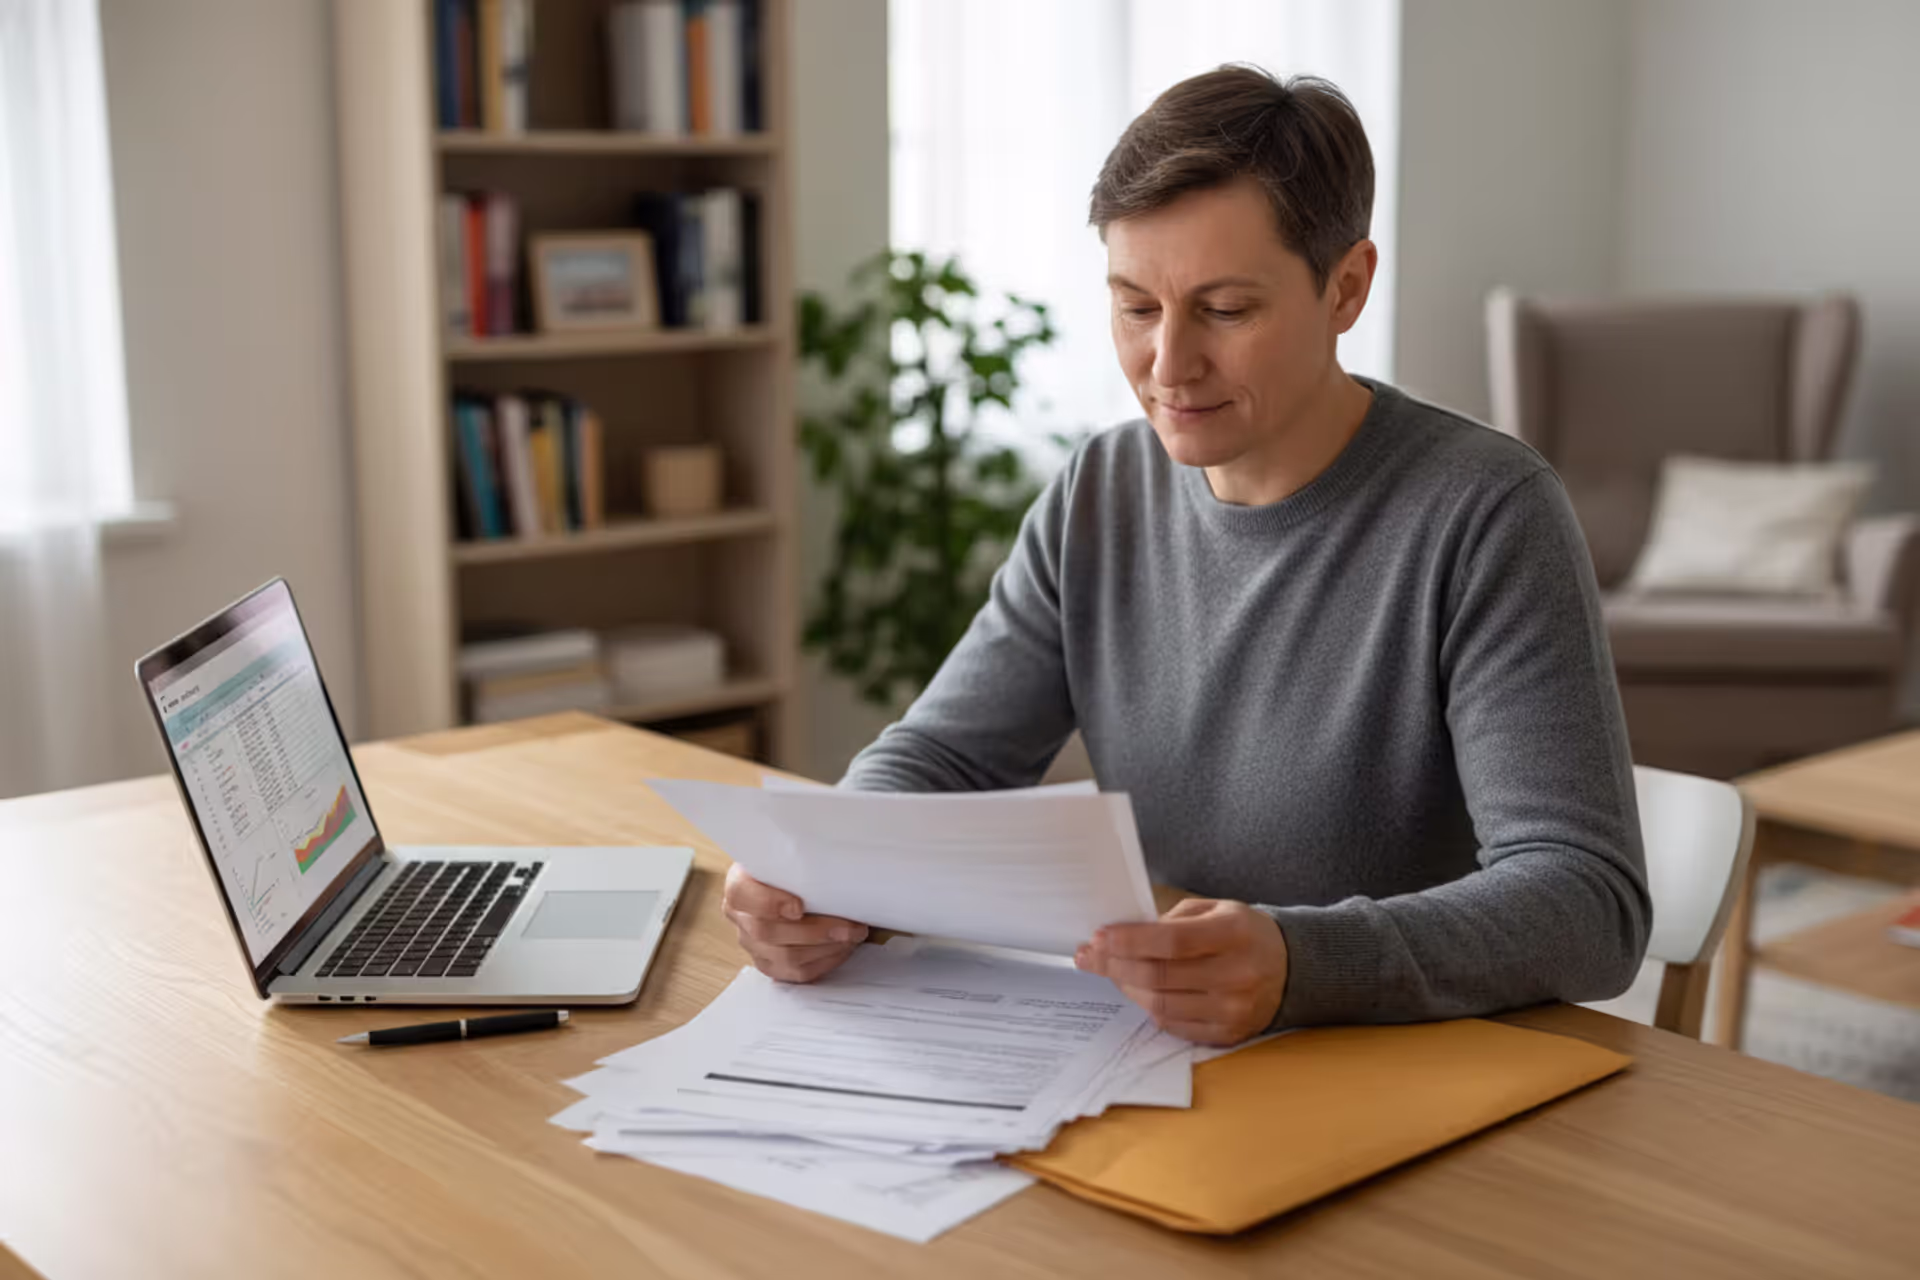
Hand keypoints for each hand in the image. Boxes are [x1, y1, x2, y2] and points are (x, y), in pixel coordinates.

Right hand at [721, 863, 868, 982]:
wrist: (786, 883)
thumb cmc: (790, 868)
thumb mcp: (786, 854)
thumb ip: (797, 856)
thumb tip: (836, 851)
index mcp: (738, 885)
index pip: (741, 895)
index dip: (768, 903)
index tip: (798, 907)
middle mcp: (741, 917)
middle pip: (767, 932)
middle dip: (815, 932)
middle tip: (850, 927)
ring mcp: (753, 945)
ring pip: (785, 958)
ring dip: (826, 949)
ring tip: (853, 936)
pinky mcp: (770, 964)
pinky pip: (796, 974)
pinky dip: (824, 963)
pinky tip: (842, 949)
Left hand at [1073, 898, 1288, 1045]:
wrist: (1292, 968)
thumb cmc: (1245, 933)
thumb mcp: (1217, 909)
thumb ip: (1173, 919)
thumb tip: (1124, 937)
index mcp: (1234, 934)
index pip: (1170, 942)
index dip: (1129, 941)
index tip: (1099, 937)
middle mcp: (1236, 974)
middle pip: (1159, 976)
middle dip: (1115, 965)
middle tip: (1090, 955)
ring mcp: (1233, 1009)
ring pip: (1160, 1005)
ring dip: (1127, 987)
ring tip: (1110, 971)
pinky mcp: (1228, 1034)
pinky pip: (1173, 1026)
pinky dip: (1148, 1007)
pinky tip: (1137, 990)